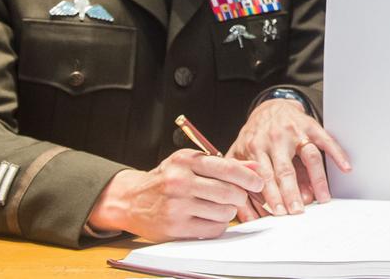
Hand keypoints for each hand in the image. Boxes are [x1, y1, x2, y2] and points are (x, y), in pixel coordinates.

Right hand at [87, 150, 262, 240]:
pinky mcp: (175, 227)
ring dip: (229, 211)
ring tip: (220, 207)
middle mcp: (180, 182)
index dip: (249, 177)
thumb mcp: (190, 163)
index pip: (227, 168)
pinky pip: (213, 229)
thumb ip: (223, 164)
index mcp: (186, 161)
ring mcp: (177, 206)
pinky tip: (210, 218)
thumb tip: (255, 167)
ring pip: (224, 212)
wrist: (130, 200)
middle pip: (229, 192)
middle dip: (241, 196)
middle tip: (240, 197)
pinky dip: (218, 225)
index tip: (258, 183)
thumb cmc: (166, 179)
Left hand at [226, 98, 351, 219]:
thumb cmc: (254, 136)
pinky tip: (345, 167)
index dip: (272, 195)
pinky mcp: (310, 125)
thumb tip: (249, 210)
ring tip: (323, 198)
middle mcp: (274, 139)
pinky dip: (337, 153)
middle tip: (297, 211)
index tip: (279, 212)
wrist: (268, 108)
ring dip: (317, 179)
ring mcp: (294, 132)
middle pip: (285, 170)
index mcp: (255, 147)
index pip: (265, 176)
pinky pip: (326, 140)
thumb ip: (242, 179)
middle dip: (291, 193)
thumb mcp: (238, 154)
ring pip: (308, 157)